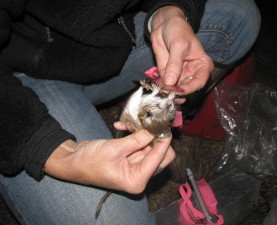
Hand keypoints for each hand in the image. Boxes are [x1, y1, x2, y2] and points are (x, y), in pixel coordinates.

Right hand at [44, 129, 174, 193]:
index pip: (160, 157)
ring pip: (150, 145)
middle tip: (148, 121)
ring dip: (141, 132)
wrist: (72, 161)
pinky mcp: (130, 157)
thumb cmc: (89, 161)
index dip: (163, 139)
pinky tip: (121, 126)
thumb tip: (155, 128)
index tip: (163, 123)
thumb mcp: (115, 149)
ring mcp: (135, 166)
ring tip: (128, 122)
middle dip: (154, 136)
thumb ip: (137, 139)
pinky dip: (133, 134)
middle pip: (160, 154)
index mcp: (137, 180)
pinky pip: (139, 143)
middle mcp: (139, 175)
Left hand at [150, 6, 213, 95]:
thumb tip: (170, 82)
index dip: (190, 88)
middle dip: (177, 93)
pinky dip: (160, 87)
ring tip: (160, 93)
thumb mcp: (179, 45)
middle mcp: (192, 73)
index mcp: (202, 65)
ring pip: (175, 89)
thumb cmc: (178, 30)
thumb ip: (174, 64)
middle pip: (186, 89)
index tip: (179, 91)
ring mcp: (179, 75)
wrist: (165, 24)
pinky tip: (155, 87)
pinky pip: (164, 84)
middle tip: (167, 94)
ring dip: (167, 92)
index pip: (199, 82)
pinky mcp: (167, 75)